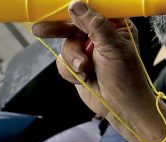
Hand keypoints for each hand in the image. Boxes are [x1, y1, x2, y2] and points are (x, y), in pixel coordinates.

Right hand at [32, 3, 165, 141]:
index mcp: (114, 26)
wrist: (121, 108)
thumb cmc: (125, 78)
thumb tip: (74, 5)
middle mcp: (99, 36)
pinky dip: (70, 71)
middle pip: (72, 24)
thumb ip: (94, 24)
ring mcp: (88, 52)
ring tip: (84, 69)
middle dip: (57, 29)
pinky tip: (83, 78)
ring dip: (72, 58)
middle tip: (39, 29)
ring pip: (66, 45)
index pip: (91, 10)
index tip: (62, 9)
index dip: (75, 9)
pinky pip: (63, 62)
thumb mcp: (113, 47)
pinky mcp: (78, 67)